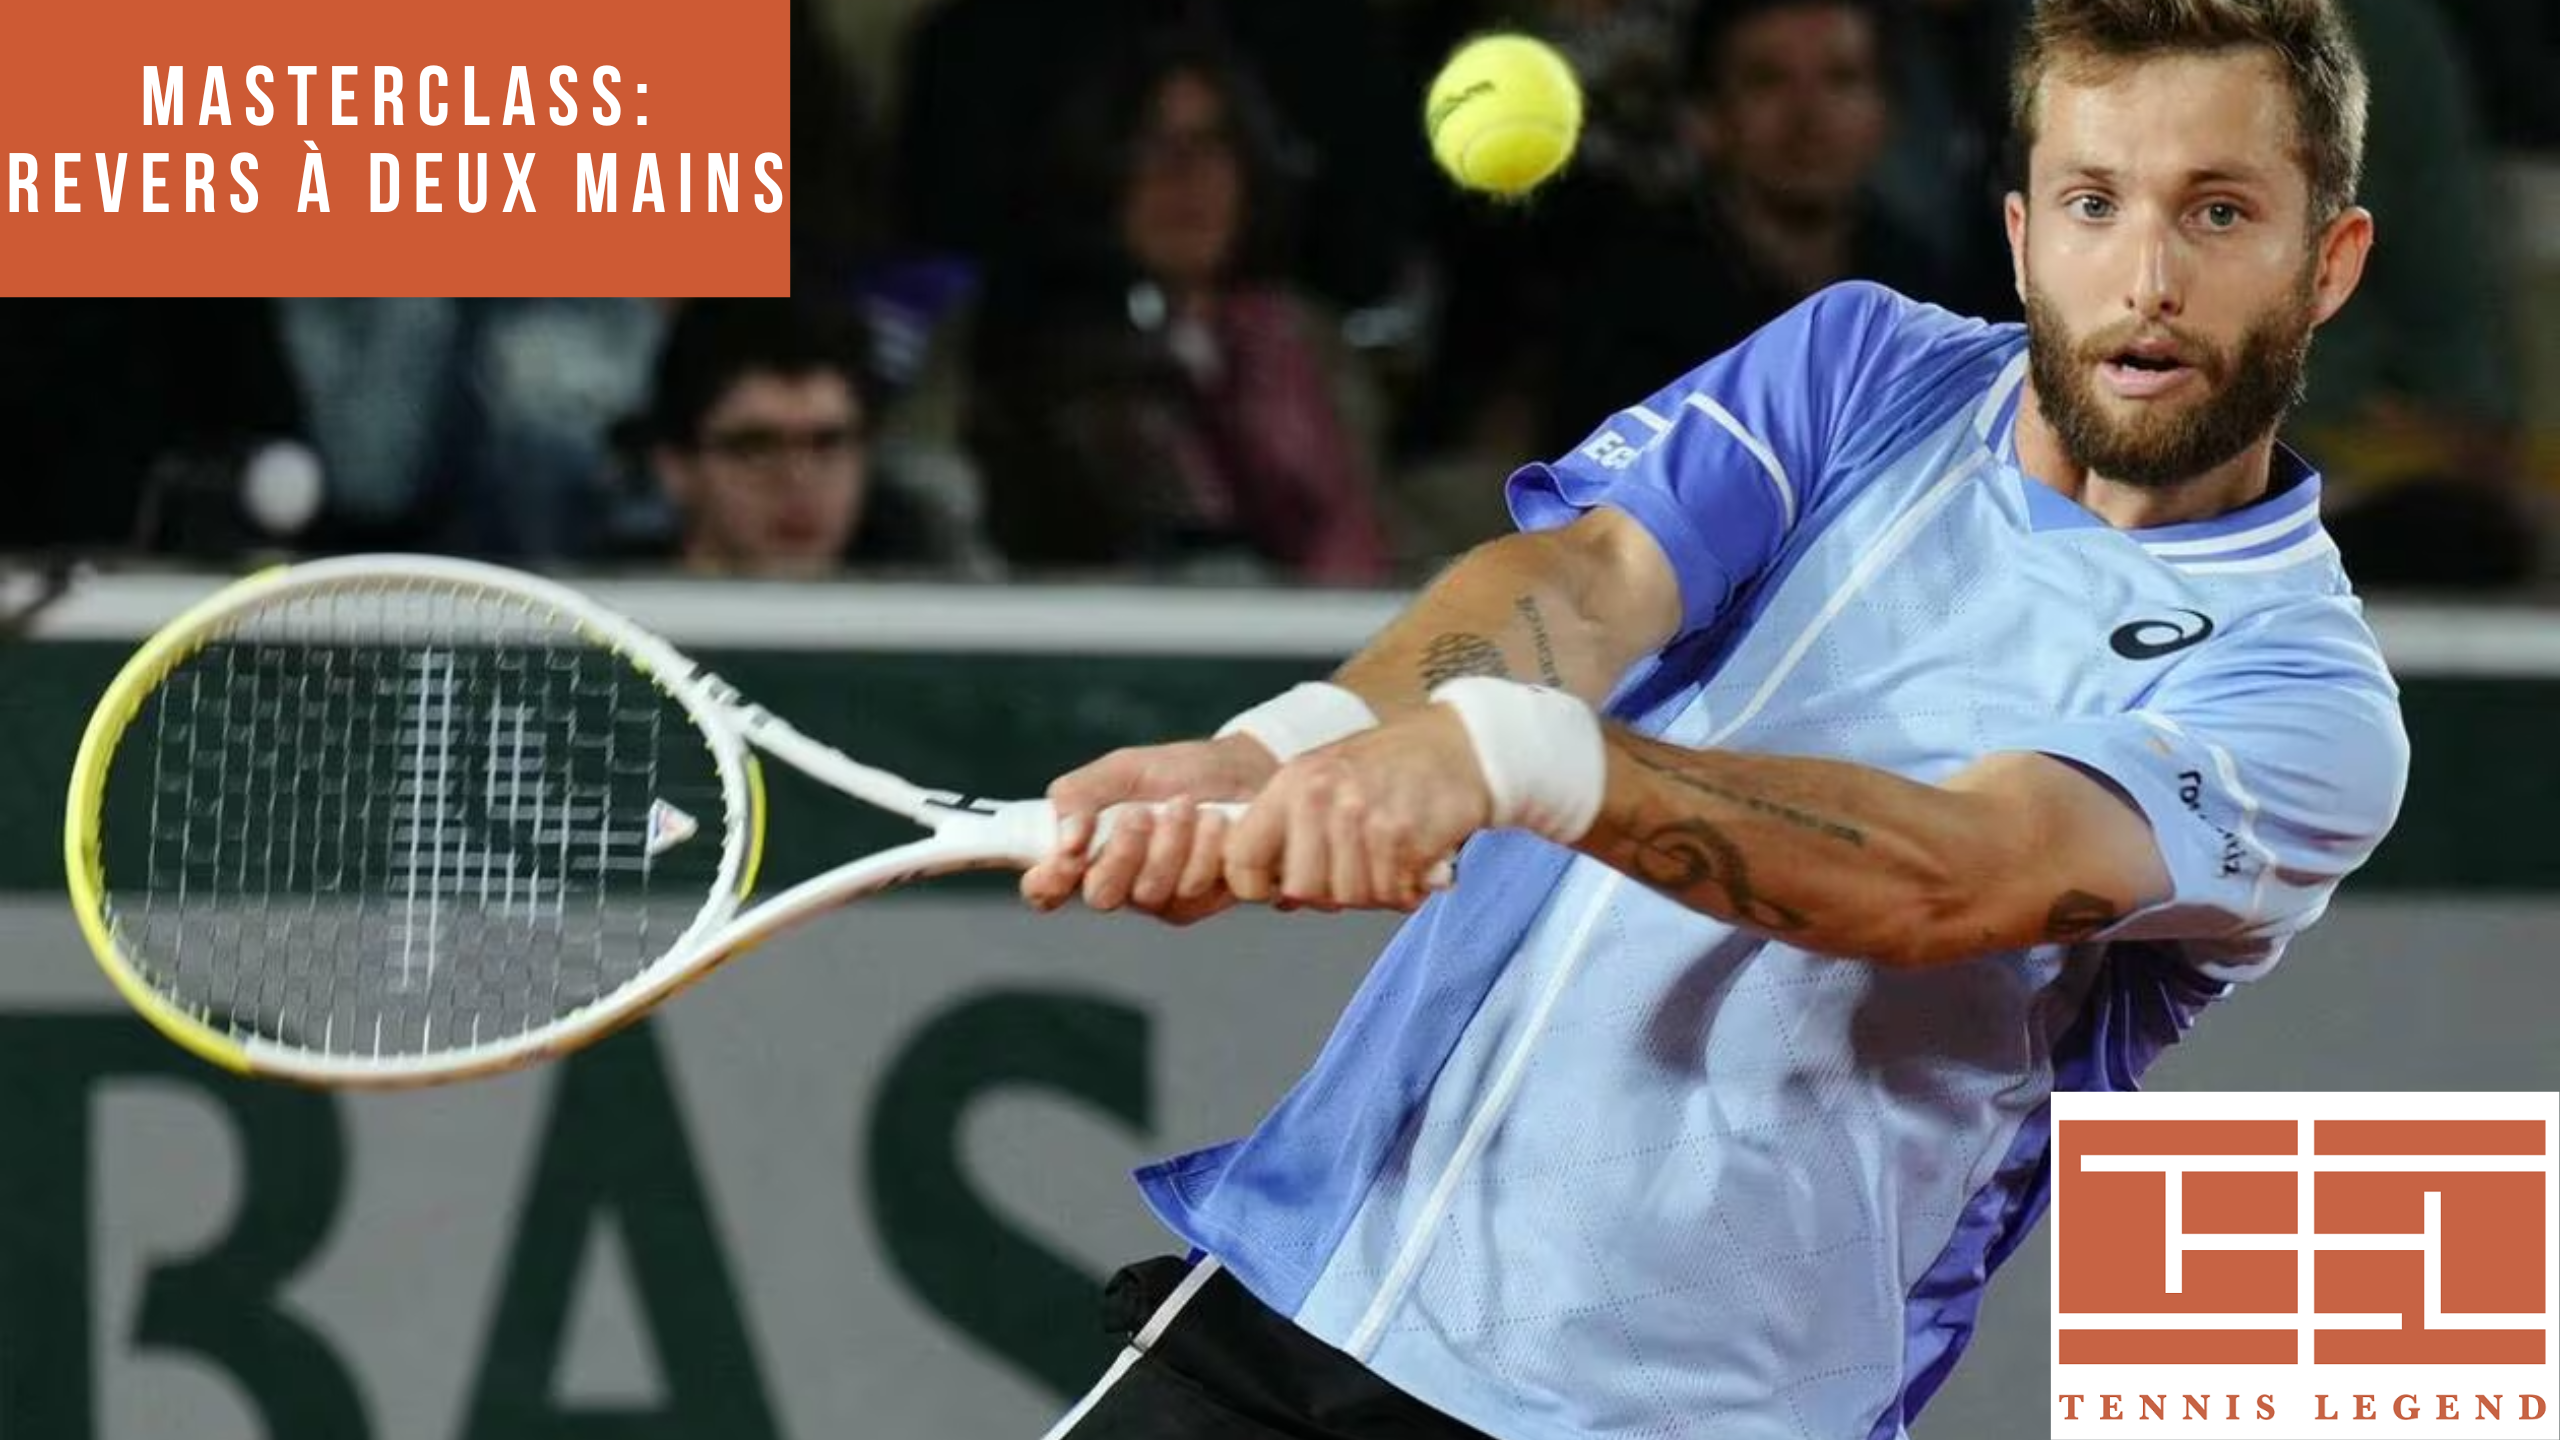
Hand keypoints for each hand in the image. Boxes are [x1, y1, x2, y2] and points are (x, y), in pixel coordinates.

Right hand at [1021, 734, 1276, 921]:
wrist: (1247, 771)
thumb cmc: (1178, 771)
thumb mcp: (1123, 770)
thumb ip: (1080, 795)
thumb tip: (1065, 838)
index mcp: (1086, 851)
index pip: (1046, 887)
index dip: (1045, 884)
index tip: (1061, 861)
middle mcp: (1118, 881)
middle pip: (1099, 896)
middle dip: (1120, 853)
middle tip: (1140, 813)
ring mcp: (1159, 897)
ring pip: (1149, 893)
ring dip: (1169, 842)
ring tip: (1186, 804)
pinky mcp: (1200, 903)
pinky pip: (1191, 890)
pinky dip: (1204, 849)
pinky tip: (1216, 821)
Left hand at [1224, 707, 1489, 912]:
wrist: (1460, 746)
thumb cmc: (1391, 768)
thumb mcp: (1326, 779)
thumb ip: (1292, 831)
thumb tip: (1274, 897)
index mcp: (1292, 784)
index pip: (1242, 859)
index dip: (1257, 887)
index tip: (1281, 889)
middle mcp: (1320, 798)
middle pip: (1302, 890)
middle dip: (1330, 893)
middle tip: (1355, 872)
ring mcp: (1360, 817)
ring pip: (1349, 897)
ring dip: (1374, 891)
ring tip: (1389, 860)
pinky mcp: (1401, 837)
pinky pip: (1390, 894)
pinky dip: (1405, 890)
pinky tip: (1414, 862)